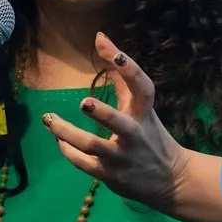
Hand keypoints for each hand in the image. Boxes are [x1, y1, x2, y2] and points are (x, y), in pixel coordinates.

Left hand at [40, 33, 190, 215]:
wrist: (172, 181)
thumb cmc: (151, 136)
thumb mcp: (142, 108)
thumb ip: (122, 77)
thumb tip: (101, 40)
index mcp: (144, 114)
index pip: (143, 88)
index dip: (129, 69)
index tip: (110, 49)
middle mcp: (135, 135)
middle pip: (119, 123)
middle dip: (102, 113)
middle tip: (83, 102)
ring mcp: (122, 157)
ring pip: (92, 146)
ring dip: (68, 133)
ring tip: (48, 119)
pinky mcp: (111, 175)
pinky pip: (84, 163)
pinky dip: (68, 150)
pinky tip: (58, 139)